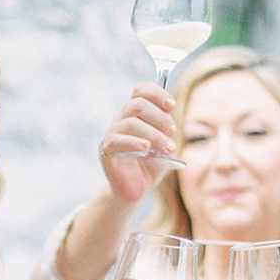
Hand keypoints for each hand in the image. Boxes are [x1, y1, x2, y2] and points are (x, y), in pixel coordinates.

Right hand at [99, 83, 178, 202]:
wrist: (137, 189)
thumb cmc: (151, 165)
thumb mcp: (165, 143)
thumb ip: (167, 127)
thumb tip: (170, 110)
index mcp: (135, 114)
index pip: (140, 90)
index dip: (157, 93)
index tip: (172, 106)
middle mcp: (121, 119)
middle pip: (137, 104)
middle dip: (160, 117)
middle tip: (173, 132)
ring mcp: (112, 134)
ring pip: (131, 122)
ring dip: (155, 134)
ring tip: (167, 148)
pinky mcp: (106, 150)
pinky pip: (117, 140)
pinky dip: (135, 143)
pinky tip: (147, 150)